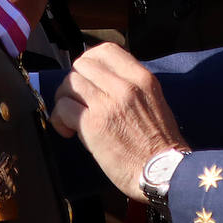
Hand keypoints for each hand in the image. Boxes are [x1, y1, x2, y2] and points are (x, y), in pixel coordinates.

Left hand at [50, 42, 187, 199]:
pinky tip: (68, 131)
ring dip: (64, 100)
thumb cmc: (159, 143)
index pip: (105, 50)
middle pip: (82, 65)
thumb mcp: (153, 101)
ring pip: (69, 83)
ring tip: (71, 117)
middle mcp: (125, 86)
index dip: (89, 61)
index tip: (87, 77)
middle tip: (76, 101)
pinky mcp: (93, 124)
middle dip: (74, 82)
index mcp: (141, 78)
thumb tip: (102, 80)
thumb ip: (130, 86)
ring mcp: (108, 103)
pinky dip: (59, 119)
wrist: (163, 172)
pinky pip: (63, 107)